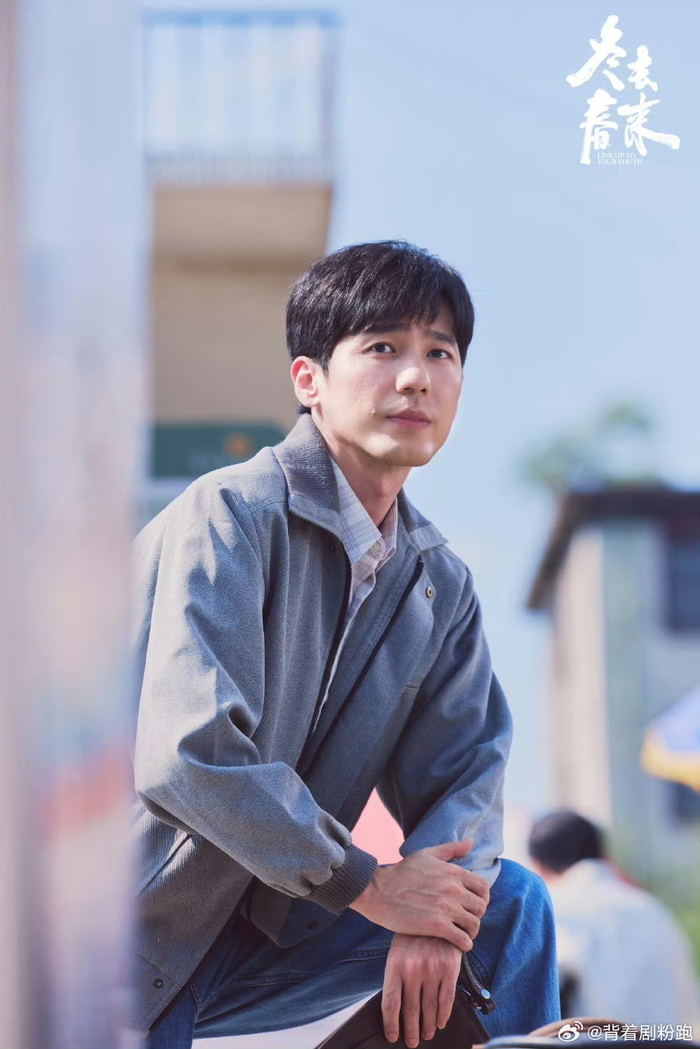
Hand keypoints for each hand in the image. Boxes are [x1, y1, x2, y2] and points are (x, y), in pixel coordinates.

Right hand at [349, 839, 488, 952]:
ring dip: (470, 932)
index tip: (471, 905)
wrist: (377, 890)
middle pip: (481, 908)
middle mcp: (453, 888)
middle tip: (464, 921)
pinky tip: (454, 943)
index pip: (484, 887)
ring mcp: (446, 907)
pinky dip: (463, 945)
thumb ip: (451, 849)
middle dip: (475, 916)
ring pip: (475, 925)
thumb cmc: (401, 873)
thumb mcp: (427, 854)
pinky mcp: (436, 925)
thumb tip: (471, 842)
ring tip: (460, 934)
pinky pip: (463, 940)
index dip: (481, 898)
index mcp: (453, 872)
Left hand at [382, 933, 462, 1046]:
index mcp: (394, 964)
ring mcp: (432, 969)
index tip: (393, 1037)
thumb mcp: (398, 951)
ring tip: (426, 1035)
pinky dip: (443, 1015)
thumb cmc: (413, 936)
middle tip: (411, 1042)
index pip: (390, 1003)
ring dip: (427, 1026)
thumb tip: (394, 1010)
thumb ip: (396, 976)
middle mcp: (413, 968)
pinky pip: (447, 1000)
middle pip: (410, 1010)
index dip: (391, 1025)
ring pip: (429, 1008)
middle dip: (411, 1030)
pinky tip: (440, 1023)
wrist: (437, 912)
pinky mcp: (450, 968)